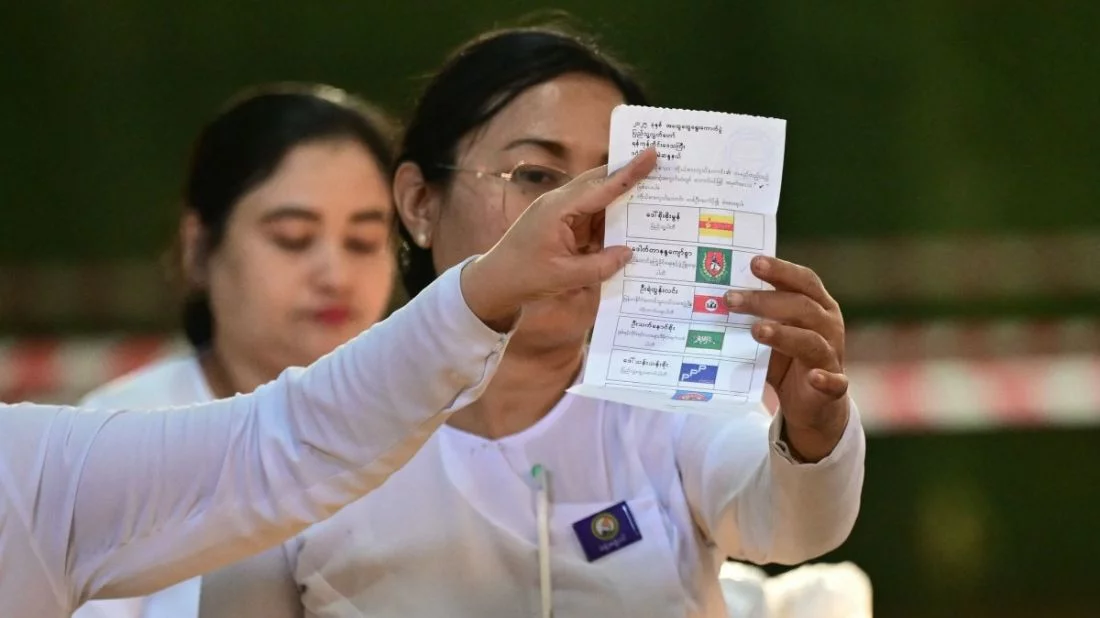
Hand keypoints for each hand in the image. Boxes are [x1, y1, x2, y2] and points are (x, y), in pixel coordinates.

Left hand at [462, 148, 657, 329]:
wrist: (495, 281)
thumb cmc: (524, 276)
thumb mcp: (565, 277)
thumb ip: (600, 266)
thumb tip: (629, 252)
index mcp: (558, 209)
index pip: (601, 187)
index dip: (629, 172)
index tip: (651, 154)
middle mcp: (560, 203)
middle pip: (601, 183)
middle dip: (629, 175)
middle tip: (661, 164)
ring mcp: (562, 212)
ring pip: (599, 200)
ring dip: (623, 201)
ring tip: (654, 195)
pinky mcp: (564, 224)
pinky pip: (593, 217)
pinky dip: (611, 221)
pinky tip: (630, 226)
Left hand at [725, 256, 849, 461]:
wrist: (812, 405)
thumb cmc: (787, 361)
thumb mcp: (770, 336)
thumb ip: (752, 319)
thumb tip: (711, 301)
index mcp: (817, 307)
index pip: (803, 281)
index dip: (781, 270)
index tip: (753, 262)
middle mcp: (829, 326)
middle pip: (802, 307)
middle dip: (766, 301)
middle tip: (730, 299)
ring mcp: (832, 356)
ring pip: (812, 341)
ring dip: (784, 335)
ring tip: (757, 330)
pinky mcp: (834, 388)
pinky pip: (834, 382)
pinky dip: (825, 379)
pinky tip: (814, 377)